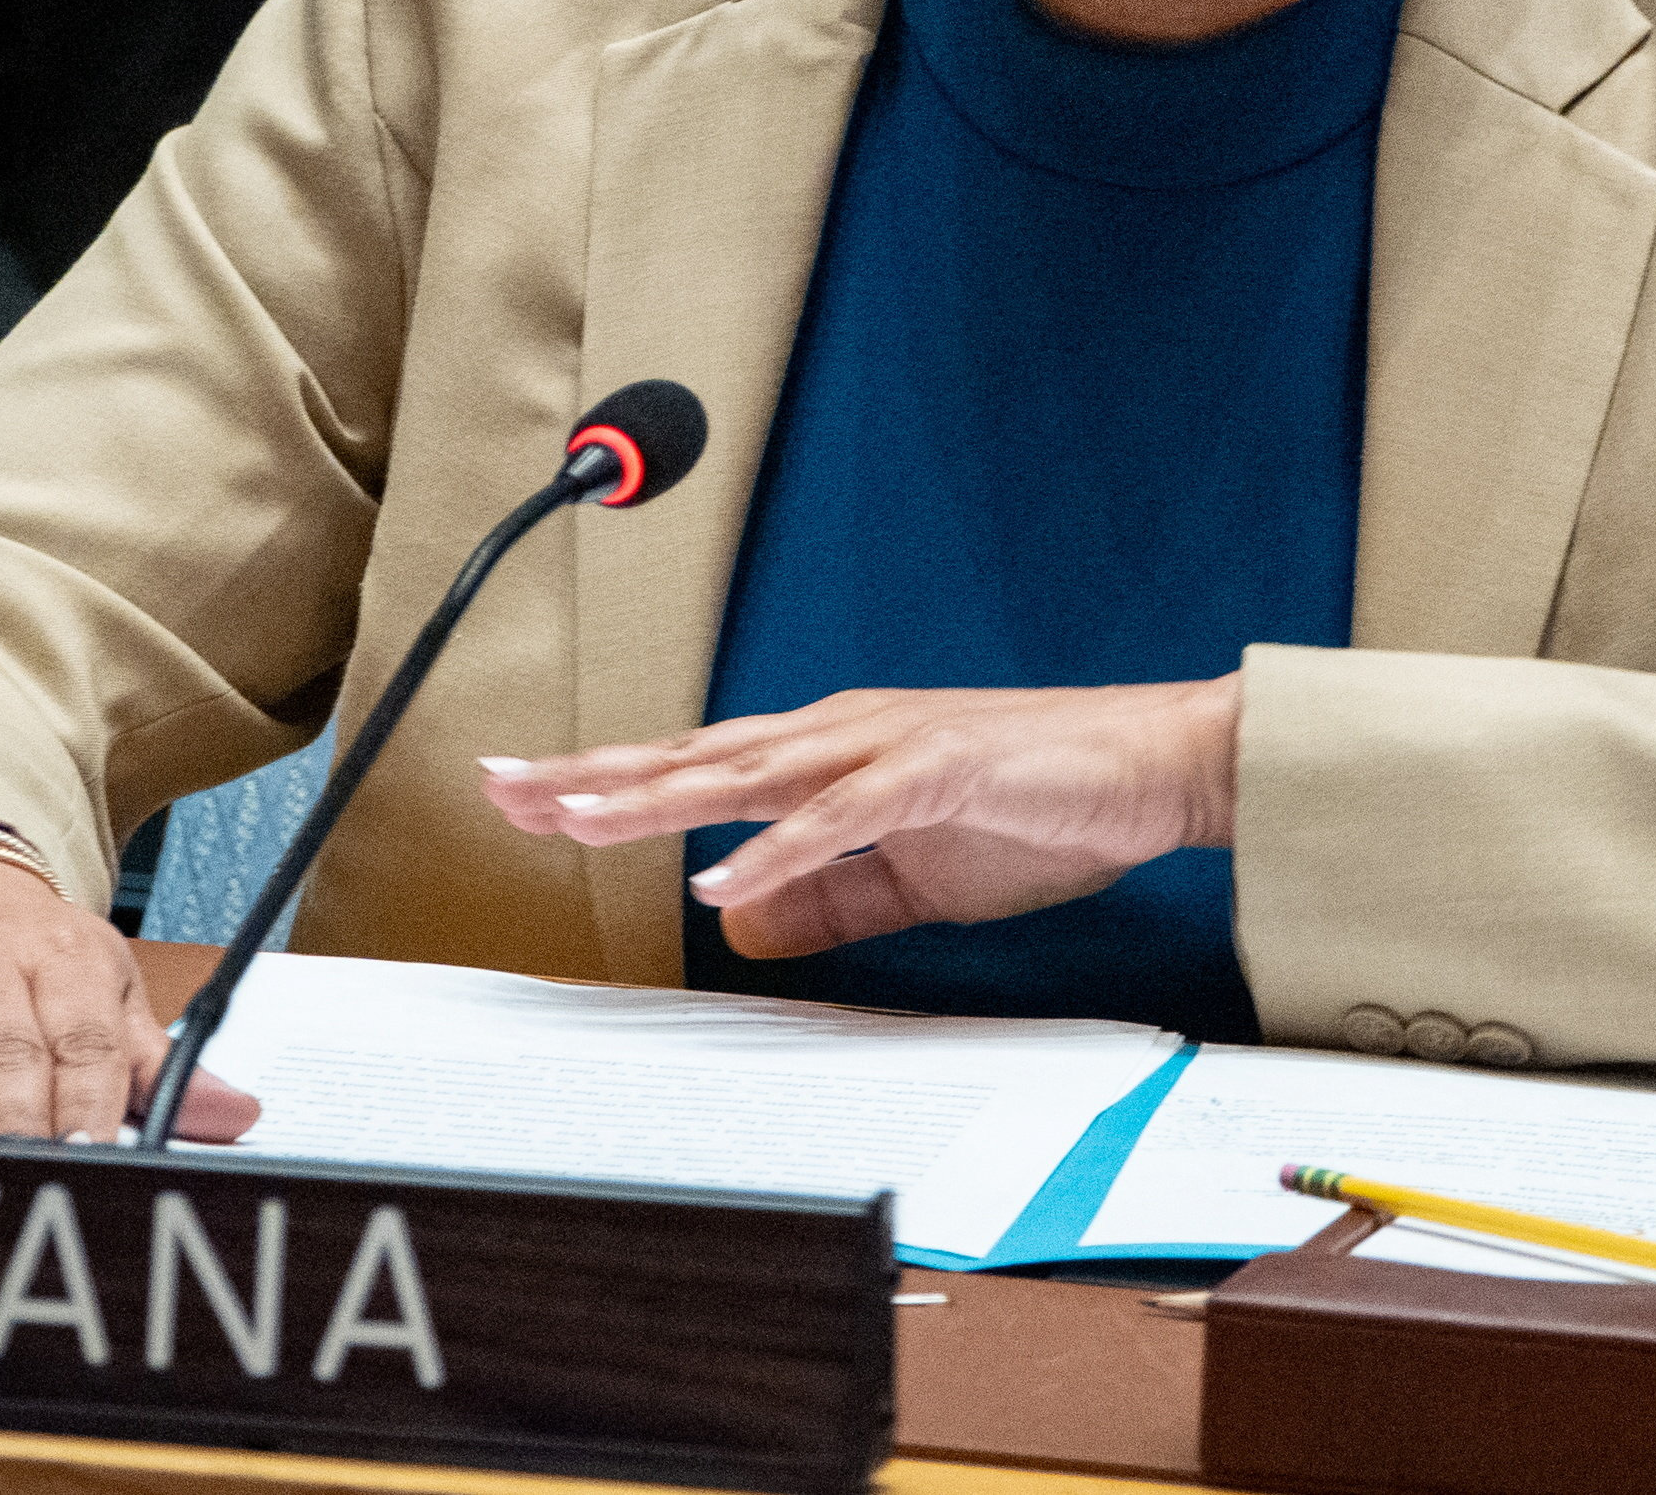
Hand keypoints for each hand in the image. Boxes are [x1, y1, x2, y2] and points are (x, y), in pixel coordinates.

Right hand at [0, 813, 260, 1142]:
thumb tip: (235, 1118)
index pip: (83, 1041)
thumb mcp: (102, 984)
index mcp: (65, 963)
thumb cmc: (28, 944)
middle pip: (5, 1050)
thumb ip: (157, 1062)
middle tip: (26, 1170)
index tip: (96, 1150)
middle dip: (18, 1114)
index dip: (89, 1097)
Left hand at [475, 678, 1240, 958]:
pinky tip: (723, 878)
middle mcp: (840, 733)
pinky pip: (843, 819)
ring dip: (660, 798)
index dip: (609, 781)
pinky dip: (781, 848)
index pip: (696, 767)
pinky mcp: (938, 772)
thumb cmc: (1042, 804)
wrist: (1152, 764)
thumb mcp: (913, 872)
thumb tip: (734, 920)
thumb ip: (826, 894)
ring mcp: (886, 746)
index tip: (525, 795)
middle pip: (695, 757)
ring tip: (580, 820)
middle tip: (503, 787)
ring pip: (748, 774)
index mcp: (830, 753)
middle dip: (596, 775)